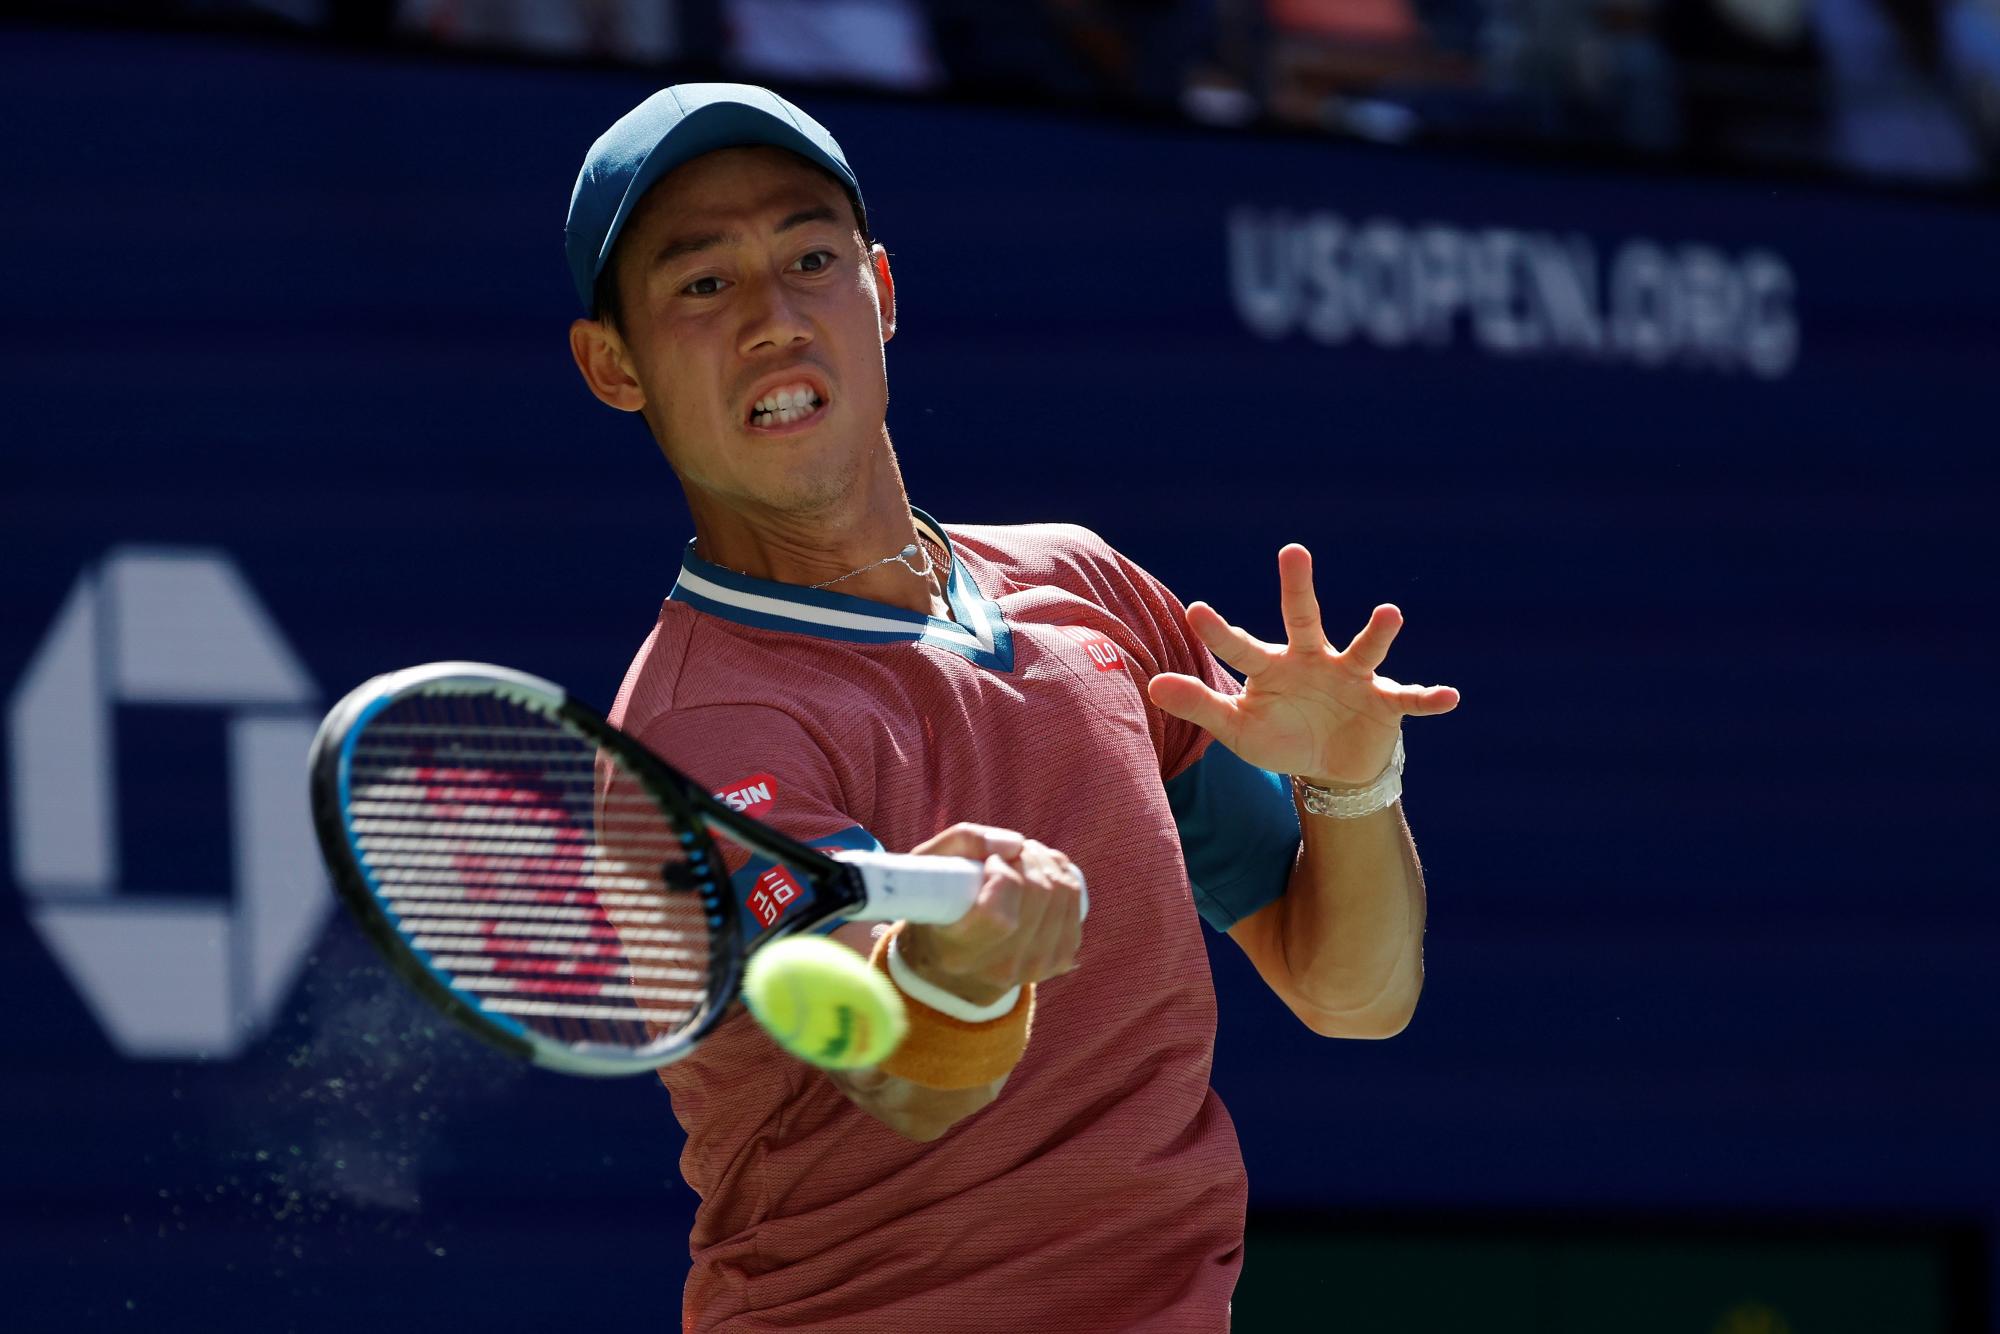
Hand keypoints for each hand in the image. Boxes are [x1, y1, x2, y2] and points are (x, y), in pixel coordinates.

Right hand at [895, 823, 1083, 1007]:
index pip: (999, 917)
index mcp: (958, 953)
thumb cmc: (934, 905)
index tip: (990, 863)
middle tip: (1010, 852)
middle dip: (1028, 857)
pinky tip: (1043, 873)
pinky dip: (1064, 877)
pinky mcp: (1059, 961)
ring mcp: (1034, 969)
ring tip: (1025, 858)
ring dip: (1047, 862)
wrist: (953, 965)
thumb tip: (1016, 843)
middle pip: (1038, 895)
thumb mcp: (926, 869)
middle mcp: (999, 969)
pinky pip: (1075, 905)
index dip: (1003, 876)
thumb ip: (962, 842)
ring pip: (1063, 894)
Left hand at [1145, 545, 1459, 786]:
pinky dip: (1429, 698)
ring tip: (1389, 613)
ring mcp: (1352, 678)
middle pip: (1302, 618)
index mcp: (1273, 666)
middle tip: (1292, 551)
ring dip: (1377, 633)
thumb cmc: (1280, 736)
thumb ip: (1199, 705)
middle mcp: (1313, 660)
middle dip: (1297, 587)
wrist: (1332, 764)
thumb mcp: (1237, 729)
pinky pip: (1409, 698)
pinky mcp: (1385, 703)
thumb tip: (1151, 685)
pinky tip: (1450, 696)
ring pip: (1363, 650)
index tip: (1194, 610)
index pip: (1240, 646)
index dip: (1218, 631)